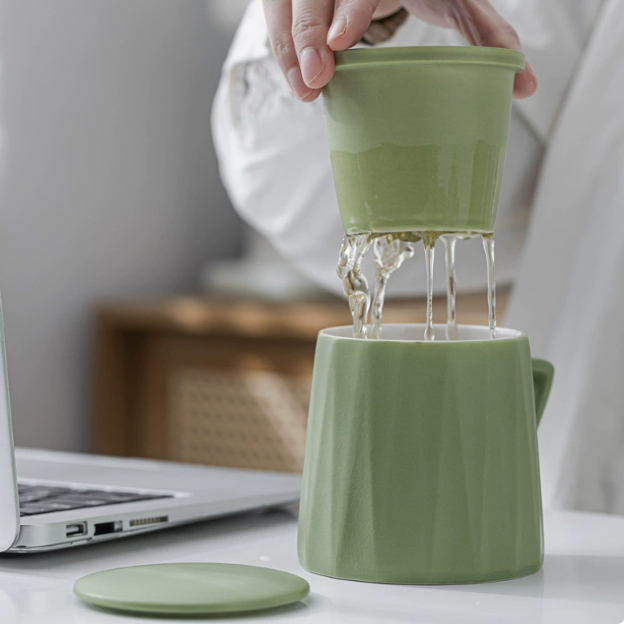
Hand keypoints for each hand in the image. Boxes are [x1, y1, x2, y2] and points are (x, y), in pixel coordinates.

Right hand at [262, 0, 536, 101]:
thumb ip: (487, 35)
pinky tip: (296, 81)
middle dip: (308, 33)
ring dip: (289, 49)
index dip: (352, 7)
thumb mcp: (457, 3)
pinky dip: (282, 51)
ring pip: (287, 4)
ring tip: (305, 90)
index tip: (341, 41)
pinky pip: (275, 18)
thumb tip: (525, 84)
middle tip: (316, 78)